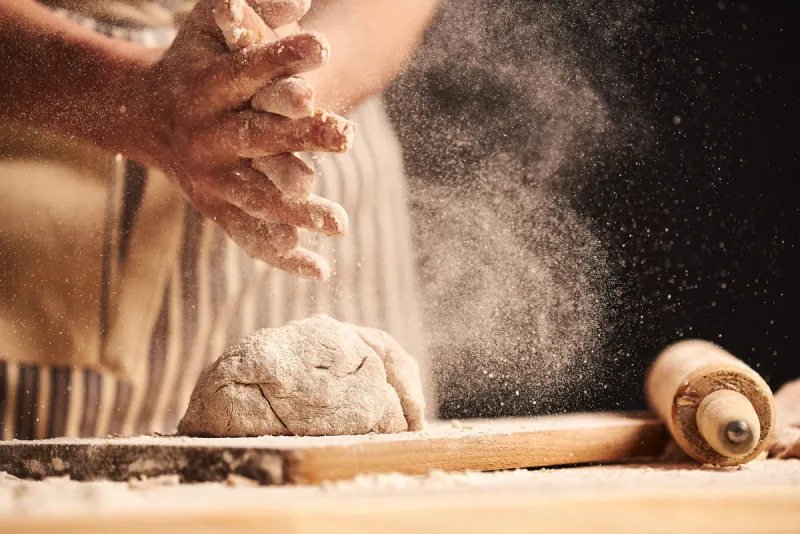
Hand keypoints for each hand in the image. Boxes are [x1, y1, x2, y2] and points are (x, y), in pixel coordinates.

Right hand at [128, 0, 352, 279]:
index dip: (282, 56)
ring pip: (255, 197)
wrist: (144, 115)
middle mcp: (203, 136)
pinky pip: (249, 235)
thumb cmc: (191, 61)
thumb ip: (254, 11)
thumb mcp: (210, 27)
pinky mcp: (214, 208)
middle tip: (346, 136)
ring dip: (296, 211)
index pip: (246, 70)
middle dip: (301, 136)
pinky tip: (319, 269)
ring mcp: (207, 179)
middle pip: (255, 136)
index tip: (323, 45)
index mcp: (203, 87)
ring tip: (339, 224)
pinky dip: (282, 253)